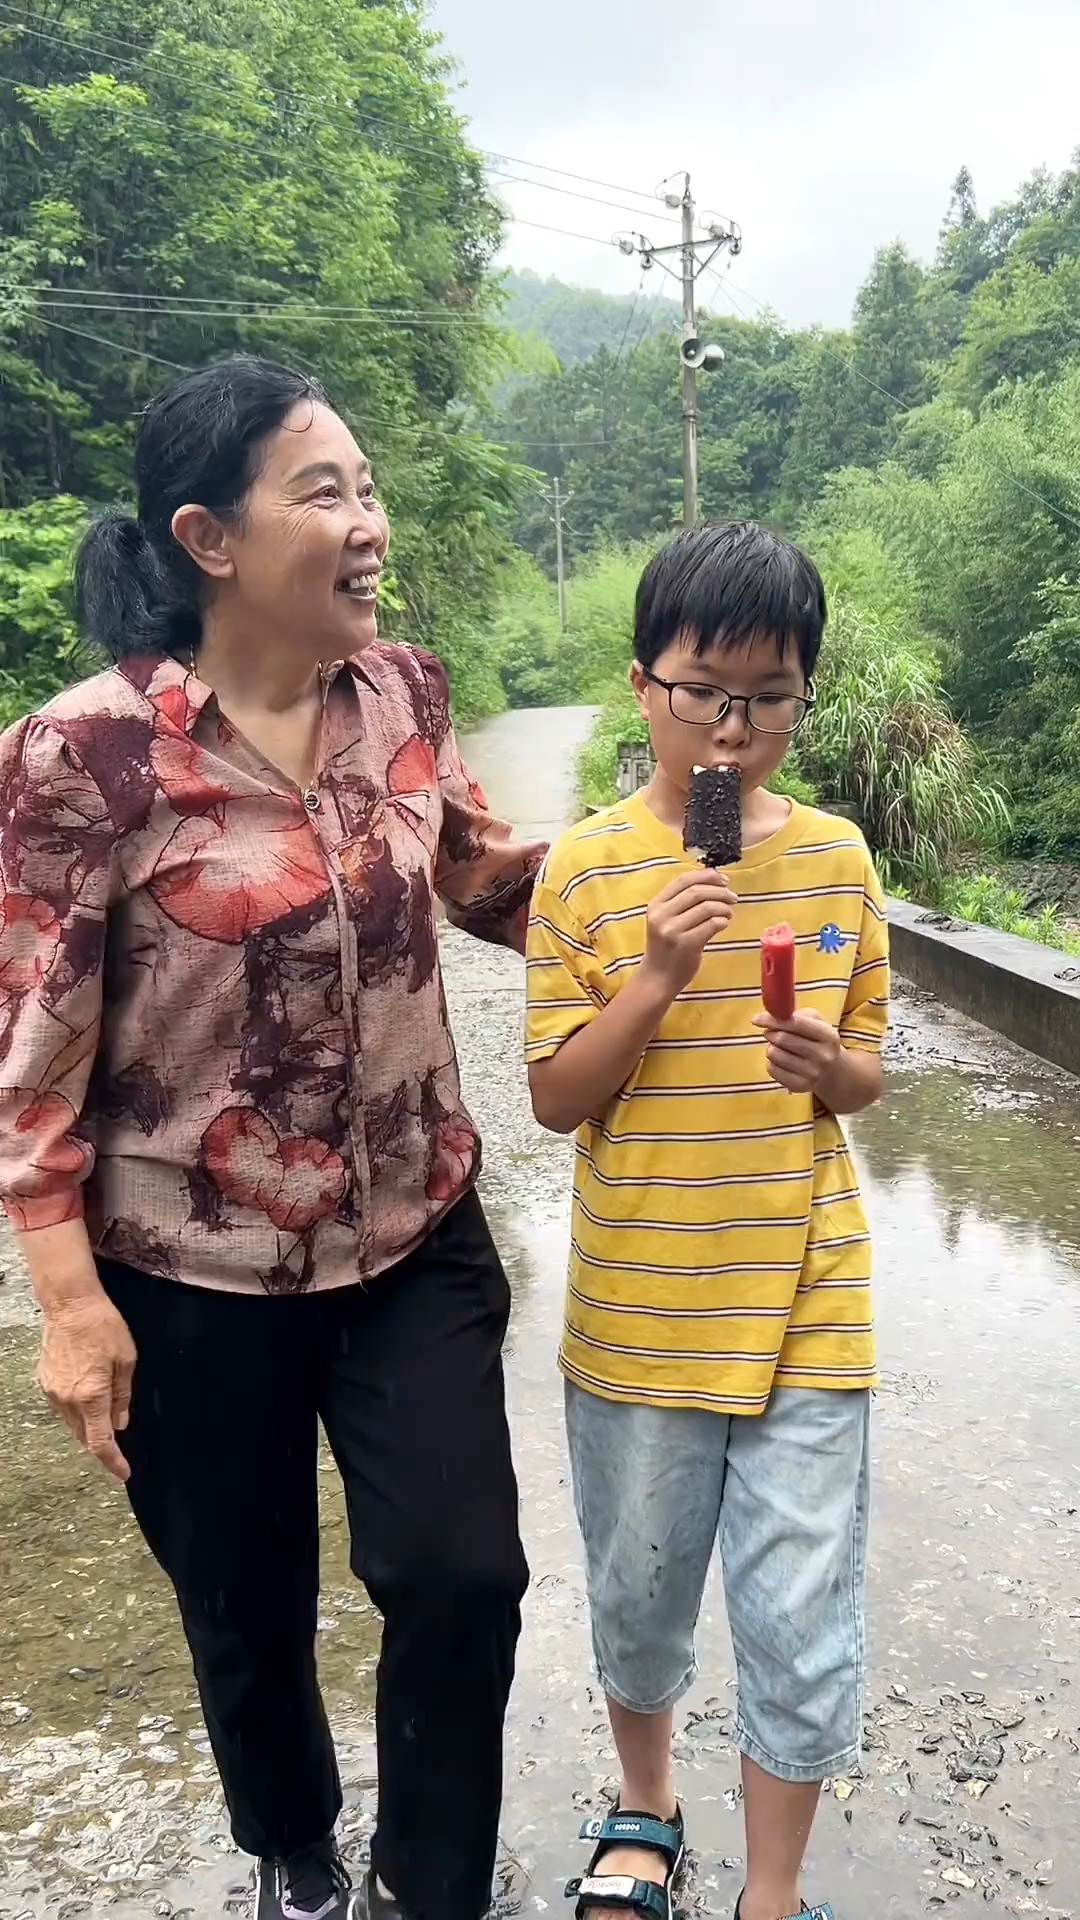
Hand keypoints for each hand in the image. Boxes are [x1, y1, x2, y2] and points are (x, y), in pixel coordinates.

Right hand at [37, 1298, 136, 1483]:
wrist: (70, 1304)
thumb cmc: (103, 1326)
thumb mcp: (126, 1359)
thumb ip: (123, 1395)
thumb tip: (121, 1422)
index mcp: (92, 1395)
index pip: (101, 1442)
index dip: (112, 1462)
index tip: (123, 1473)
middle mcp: (68, 1399)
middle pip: (84, 1436)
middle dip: (102, 1444)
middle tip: (119, 1446)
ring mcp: (53, 1391)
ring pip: (72, 1424)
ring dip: (88, 1427)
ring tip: (104, 1417)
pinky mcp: (45, 1382)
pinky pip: (62, 1408)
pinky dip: (76, 1412)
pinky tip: (87, 1399)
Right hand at [642, 870, 736, 997]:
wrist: (658, 978)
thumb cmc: (666, 947)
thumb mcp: (666, 920)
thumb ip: (682, 902)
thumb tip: (715, 882)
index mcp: (656, 905)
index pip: (683, 880)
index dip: (707, 876)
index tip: (724, 880)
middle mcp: (661, 915)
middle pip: (697, 891)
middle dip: (720, 891)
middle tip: (733, 898)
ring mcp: (673, 930)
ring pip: (706, 907)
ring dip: (724, 907)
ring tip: (729, 913)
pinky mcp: (686, 945)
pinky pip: (711, 925)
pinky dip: (722, 922)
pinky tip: (723, 925)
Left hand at [753, 1007, 841, 1092]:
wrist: (832, 1071)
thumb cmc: (817, 1040)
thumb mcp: (816, 1021)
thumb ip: (796, 1014)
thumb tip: (771, 1015)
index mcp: (829, 1035)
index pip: (796, 1023)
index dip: (773, 1019)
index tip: (756, 1019)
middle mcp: (823, 1056)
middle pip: (782, 1039)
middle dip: (770, 1033)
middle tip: (770, 1032)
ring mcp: (812, 1073)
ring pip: (775, 1054)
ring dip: (771, 1048)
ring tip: (779, 1048)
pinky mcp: (800, 1086)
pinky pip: (772, 1070)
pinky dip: (771, 1062)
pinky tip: (780, 1061)